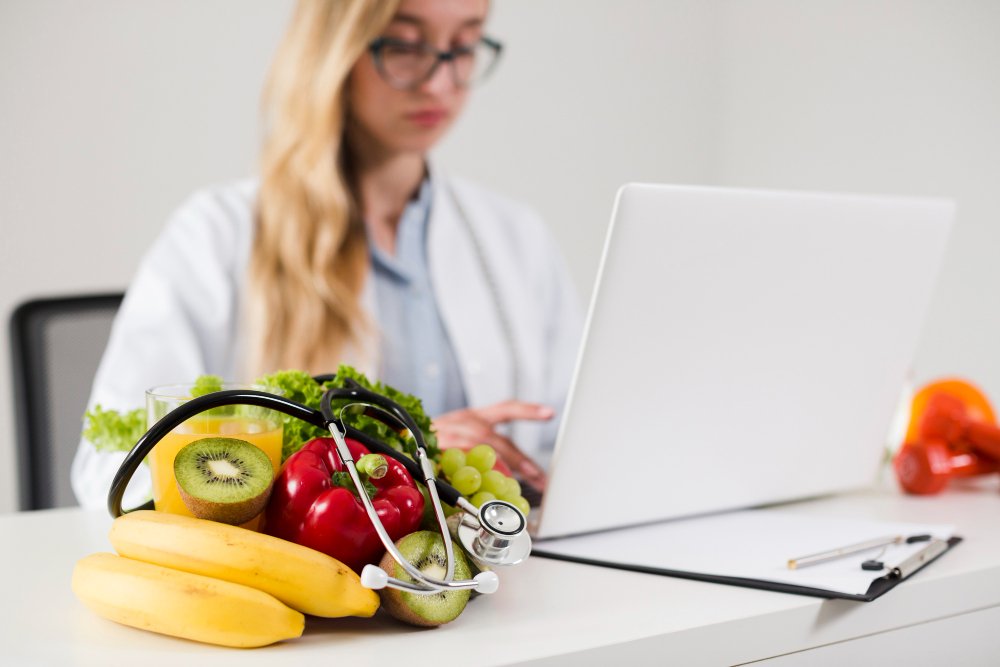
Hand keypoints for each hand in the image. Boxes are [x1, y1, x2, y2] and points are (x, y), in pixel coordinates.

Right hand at [433, 400, 552, 490]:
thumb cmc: (427, 442)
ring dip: (500, 474)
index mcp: (472, 417)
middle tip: (539, 479)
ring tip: (517, 492)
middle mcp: (462, 422)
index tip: (549, 413)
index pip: (504, 409)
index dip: (527, 410)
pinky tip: (479, 496)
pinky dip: (469, 481)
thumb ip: (477, 452)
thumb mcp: (456, 437)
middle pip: (497, 440)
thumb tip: (509, 480)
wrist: (394, 435)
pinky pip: (455, 466)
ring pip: (479, 451)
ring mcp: (447, 435)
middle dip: (521, 461)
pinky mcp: (432, 449)